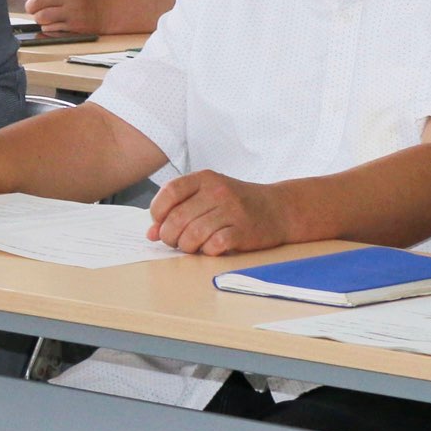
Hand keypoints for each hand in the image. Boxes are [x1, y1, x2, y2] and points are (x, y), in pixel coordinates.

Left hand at [19, 0, 103, 34]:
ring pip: (41, 16)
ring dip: (39, 18)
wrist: (106, 11)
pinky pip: (49, 28)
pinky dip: (48, 27)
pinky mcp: (74, 26)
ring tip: (45, 17)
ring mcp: (73, 11)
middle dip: (32, 7)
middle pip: (37, 1)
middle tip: (35, 9)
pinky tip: (55, 24)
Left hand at [146, 170, 294, 255]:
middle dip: (169, 236)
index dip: (158, 212)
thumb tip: (152, 233)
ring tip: (191, 247)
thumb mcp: (207, 196)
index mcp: (205, 179)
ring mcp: (232, 211)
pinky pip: (214, 245)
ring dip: (186, 246)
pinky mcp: (243, 231)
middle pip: (178, 218)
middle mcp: (218, 191)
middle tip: (175, 242)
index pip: (169, 192)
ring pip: (193, 234)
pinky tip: (210, 248)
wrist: (278, 209)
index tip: (160, 224)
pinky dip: (207, 251)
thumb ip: (179, 209)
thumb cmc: (236, 203)